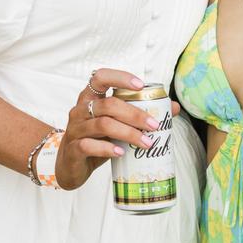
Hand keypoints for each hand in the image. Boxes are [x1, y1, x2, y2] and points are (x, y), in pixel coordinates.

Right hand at [55, 68, 179, 189]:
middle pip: (108, 105)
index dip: (120, 78)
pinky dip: (107, 148)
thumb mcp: (117, 124)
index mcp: (90, 97)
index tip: (140, 85)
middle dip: (135, 114)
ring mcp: (75, 129)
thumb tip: (173, 108)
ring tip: (146, 142)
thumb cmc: (96, 139)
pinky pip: (89, 145)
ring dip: (128, 132)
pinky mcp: (73, 149)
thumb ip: (139, 114)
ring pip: (102, 124)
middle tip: (154, 125)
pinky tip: (121, 152)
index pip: (100, 77)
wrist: (70, 165)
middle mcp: (80, 109)